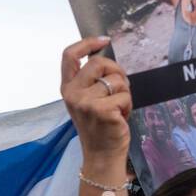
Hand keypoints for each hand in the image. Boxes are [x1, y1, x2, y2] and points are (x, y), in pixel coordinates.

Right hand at [61, 37, 131, 167]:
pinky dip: (128, 105)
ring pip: (116, 79)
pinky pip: (124, 95)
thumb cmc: (98, 126)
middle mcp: (73, 93)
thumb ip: (90, 81)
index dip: (87, 43)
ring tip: (118, 108)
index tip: (103, 40)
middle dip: (116, 71)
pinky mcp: (101, 110)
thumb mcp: (86, 100)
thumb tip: (107, 59)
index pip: (69, 56)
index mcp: (67, 88)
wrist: (101, 154)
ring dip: (124, 92)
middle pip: (99, 62)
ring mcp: (86, 102)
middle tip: (119, 88)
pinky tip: (120, 117)